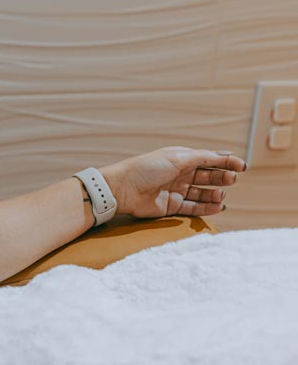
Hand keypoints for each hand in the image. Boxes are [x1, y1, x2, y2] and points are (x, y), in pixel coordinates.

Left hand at [102, 146, 245, 219]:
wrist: (123, 189)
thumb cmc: (146, 168)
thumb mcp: (177, 158)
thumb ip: (201, 158)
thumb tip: (223, 156)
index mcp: (182, 158)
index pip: (209, 159)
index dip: (226, 162)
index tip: (241, 167)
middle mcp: (180, 174)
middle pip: (208, 176)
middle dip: (222, 177)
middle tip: (232, 179)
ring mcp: (176, 190)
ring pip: (202, 193)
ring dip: (214, 194)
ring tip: (221, 195)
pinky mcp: (171, 206)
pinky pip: (193, 207)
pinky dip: (206, 208)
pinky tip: (218, 206)